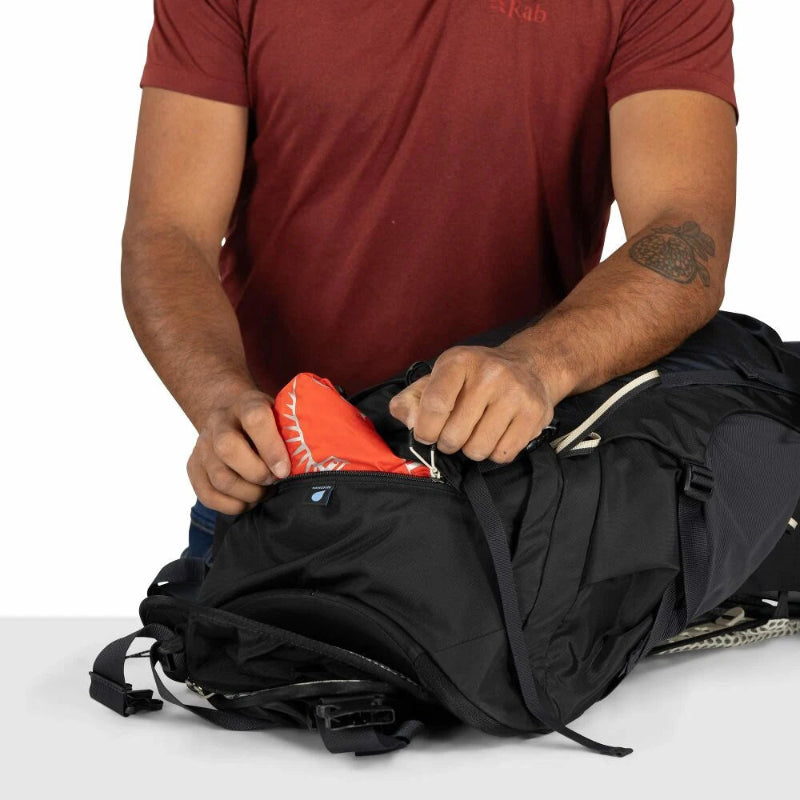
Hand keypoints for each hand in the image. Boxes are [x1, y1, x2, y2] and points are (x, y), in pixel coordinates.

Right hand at [187, 389, 290, 513]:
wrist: (233, 415)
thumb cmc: (269, 423)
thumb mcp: (283, 416)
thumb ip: (295, 432)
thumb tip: (316, 462)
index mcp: (247, 403)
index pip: (255, 419)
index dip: (271, 447)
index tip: (284, 470)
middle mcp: (220, 421)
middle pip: (227, 448)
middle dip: (256, 473)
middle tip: (273, 481)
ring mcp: (203, 444)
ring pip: (220, 477)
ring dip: (248, 493)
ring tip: (263, 493)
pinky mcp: (193, 466)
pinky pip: (208, 495)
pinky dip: (231, 506)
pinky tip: (247, 501)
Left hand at [388, 344, 555, 463]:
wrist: (529, 366)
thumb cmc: (474, 377)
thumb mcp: (439, 377)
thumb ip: (411, 399)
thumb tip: (409, 421)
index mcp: (459, 361)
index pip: (435, 405)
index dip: (425, 429)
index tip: (426, 434)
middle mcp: (490, 374)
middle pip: (454, 435)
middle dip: (448, 443)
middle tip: (454, 434)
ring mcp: (515, 394)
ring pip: (478, 449)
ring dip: (471, 449)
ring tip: (476, 432)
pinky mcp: (534, 414)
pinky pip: (502, 455)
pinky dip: (494, 452)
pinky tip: (496, 435)